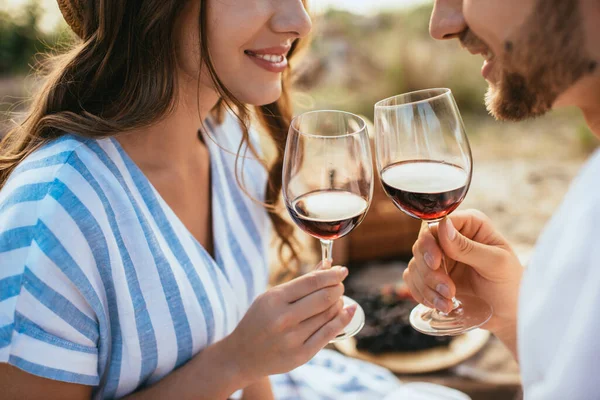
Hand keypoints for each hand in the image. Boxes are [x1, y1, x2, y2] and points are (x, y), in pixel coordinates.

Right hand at [225, 262, 355, 382]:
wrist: (242, 355)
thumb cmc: (259, 320)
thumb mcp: (272, 297)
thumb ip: (301, 282)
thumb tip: (328, 264)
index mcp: (274, 299)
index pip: (312, 281)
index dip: (332, 274)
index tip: (342, 270)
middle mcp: (283, 318)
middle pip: (324, 297)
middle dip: (338, 287)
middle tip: (340, 284)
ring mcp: (293, 338)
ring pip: (329, 314)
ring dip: (339, 302)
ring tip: (337, 299)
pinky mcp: (301, 354)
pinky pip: (330, 333)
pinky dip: (343, 318)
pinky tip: (349, 310)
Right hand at [404, 209, 522, 334]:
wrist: (508, 314)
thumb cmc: (510, 284)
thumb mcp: (495, 263)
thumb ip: (468, 246)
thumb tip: (442, 226)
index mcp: (469, 225)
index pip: (435, 223)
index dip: (429, 242)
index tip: (436, 263)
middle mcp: (450, 238)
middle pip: (421, 245)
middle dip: (430, 271)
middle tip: (448, 290)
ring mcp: (440, 257)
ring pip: (415, 264)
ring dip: (427, 286)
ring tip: (448, 303)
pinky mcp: (432, 276)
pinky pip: (413, 280)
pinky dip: (422, 294)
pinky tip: (441, 305)